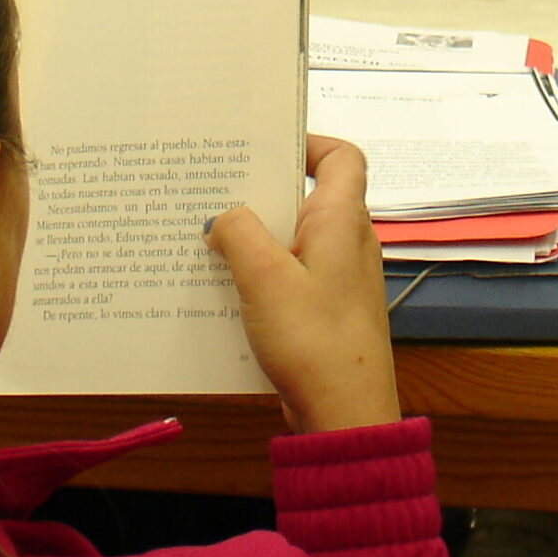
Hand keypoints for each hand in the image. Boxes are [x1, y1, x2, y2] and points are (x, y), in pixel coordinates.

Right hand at [207, 136, 400, 433]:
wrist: (345, 415)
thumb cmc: (316, 344)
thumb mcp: (264, 277)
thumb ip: (239, 233)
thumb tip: (222, 217)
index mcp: (341, 220)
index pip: (342, 157)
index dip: (309, 141)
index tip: (265, 143)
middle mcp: (347, 243)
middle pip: (308, 196)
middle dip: (262, 192)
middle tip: (216, 191)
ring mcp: (339, 279)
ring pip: (294, 239)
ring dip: (256, 239)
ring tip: (210, 240)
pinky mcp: (326, 312)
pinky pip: (291, 277)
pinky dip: (261, 276)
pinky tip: (226, 290)